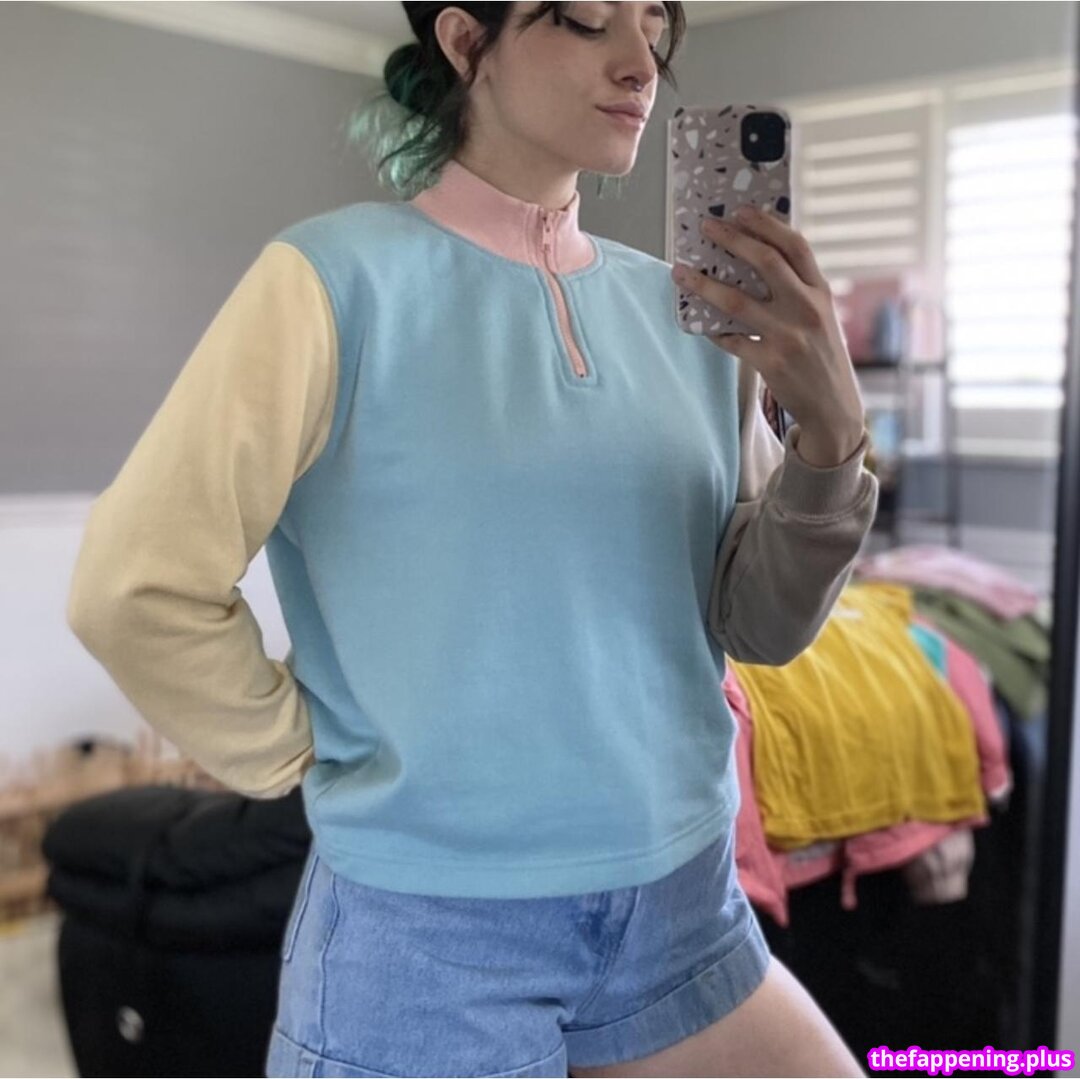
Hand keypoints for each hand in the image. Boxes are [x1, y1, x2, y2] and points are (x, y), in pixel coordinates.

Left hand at [671, 206, 865, 465]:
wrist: (834, 406)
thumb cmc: (821, 355)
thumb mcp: (821, 316)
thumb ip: (797, 289)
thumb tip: (755, 259)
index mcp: (820, 292)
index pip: (795, 246)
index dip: (766, 224)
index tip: (740, 211)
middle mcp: (807, 309)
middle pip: (765, 263)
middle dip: (732, 240)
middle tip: (705, 227)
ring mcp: (788, 336)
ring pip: (737, 301)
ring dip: (703, 284)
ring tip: (680, 272)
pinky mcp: (771, 362)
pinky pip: (730, 340)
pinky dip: (711, 330)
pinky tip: (697, 323)